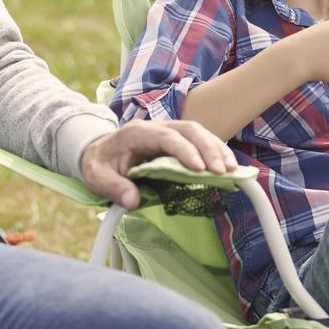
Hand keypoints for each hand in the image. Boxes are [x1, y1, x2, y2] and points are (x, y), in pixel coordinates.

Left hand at [80, 120, 237, 209]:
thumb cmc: (100, 164)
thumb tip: (133, 201)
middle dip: (208, 148)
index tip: (199, 169)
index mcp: (137, 133)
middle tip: (223, 171)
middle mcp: (156, 128)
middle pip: (188, 130)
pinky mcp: (177, 142)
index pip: (165, 136)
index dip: (184, 150)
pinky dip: (215, 153)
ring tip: (232, 170)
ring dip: (216, 150)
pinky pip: (199, 142)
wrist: (99, 152)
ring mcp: (169, 132)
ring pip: (198, 133)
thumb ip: (113, 188)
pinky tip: (228, 167)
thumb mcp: (96, 177)